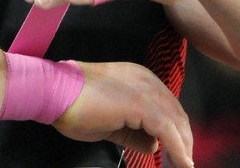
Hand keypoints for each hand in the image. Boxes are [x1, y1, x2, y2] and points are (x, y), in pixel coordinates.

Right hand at [55, 60, 193, 167]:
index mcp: (140, 80)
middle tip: (183, 164)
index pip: (167, 107)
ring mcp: (145, 90)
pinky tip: (181, 163)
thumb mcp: (111, 123)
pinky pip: (167, 129)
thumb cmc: (74, 105)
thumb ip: (134, 133)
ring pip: (176, 122)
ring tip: (184, 166)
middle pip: (176, 113)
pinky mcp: (141, 103)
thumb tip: (154, 145)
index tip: (178, 153)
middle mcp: (147, 80)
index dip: (176, 131)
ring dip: (183, 147)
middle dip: (184, 141)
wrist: (55, 91)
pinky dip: (178, 149)